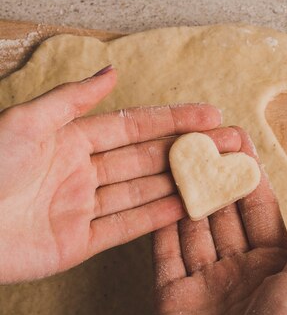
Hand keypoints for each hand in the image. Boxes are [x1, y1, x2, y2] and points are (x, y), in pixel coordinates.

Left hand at [0, 65, 240, 282]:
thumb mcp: (27, 122)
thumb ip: (73, 100)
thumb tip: (111, 71)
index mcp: (71, 140)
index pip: (134, 127)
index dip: (173, 120)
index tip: (210, 115)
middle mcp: (84, 172)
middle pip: (148, 159)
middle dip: (191, 151)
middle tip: (232, 144)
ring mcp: (85, 208)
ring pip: (145, 191)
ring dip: (184, 182)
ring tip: (222, 172)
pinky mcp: (81, 242)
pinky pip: (128, 227)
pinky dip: (161, 217)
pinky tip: (191, 205)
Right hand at [152, 130, 286, 314]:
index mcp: (273, 262)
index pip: (257, 208)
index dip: (248, 175)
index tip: (237, 141)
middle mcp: (237, 268)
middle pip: (223, 213)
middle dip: (214, 177)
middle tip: (203, 139)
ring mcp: (203, 281)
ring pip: (192, 227)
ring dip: (186, 194)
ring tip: (178, 157)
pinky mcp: (171, 295)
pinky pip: (165, 253)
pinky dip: (162, 224)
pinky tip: (159, 193)